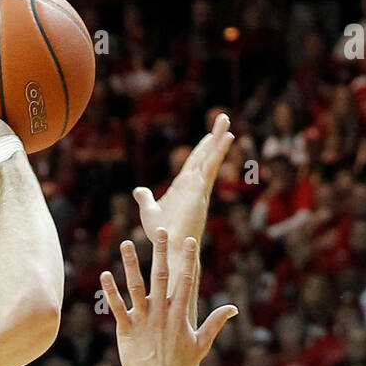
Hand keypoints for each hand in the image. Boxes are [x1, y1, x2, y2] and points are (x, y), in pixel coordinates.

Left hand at [100, 231, 237, 365]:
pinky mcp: (126, 330)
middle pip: (161, 276)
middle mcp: (161, 313)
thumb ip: (215, 322)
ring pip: (135, 287)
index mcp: (179, 314)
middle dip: (161, 252)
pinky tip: (105, 275)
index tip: (189, 240)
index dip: (188, 259)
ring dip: (131, 264)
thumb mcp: (201, 343)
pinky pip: (117, 307)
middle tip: (161, 231)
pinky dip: (111, 291)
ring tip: (126, 243)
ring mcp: (143, 320)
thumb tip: (233, 309)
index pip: (185, 281)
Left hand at [133, 114, 233, 248]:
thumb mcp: (149, 211)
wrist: (168, 246)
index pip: (194, 163)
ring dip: (218, 138)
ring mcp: (199, 186)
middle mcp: (195, 185)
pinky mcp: (200, 189)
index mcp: (184, 187)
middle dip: (214, 137)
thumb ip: (146, 199)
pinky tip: (226, 138)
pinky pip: (210, 166)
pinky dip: (218, 151)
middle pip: (205, 156)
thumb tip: (139, 191)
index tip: (209, 136)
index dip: (202, 149)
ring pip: (210, 157)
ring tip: (225, 119)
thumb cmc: (161, 234)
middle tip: (223, 118)